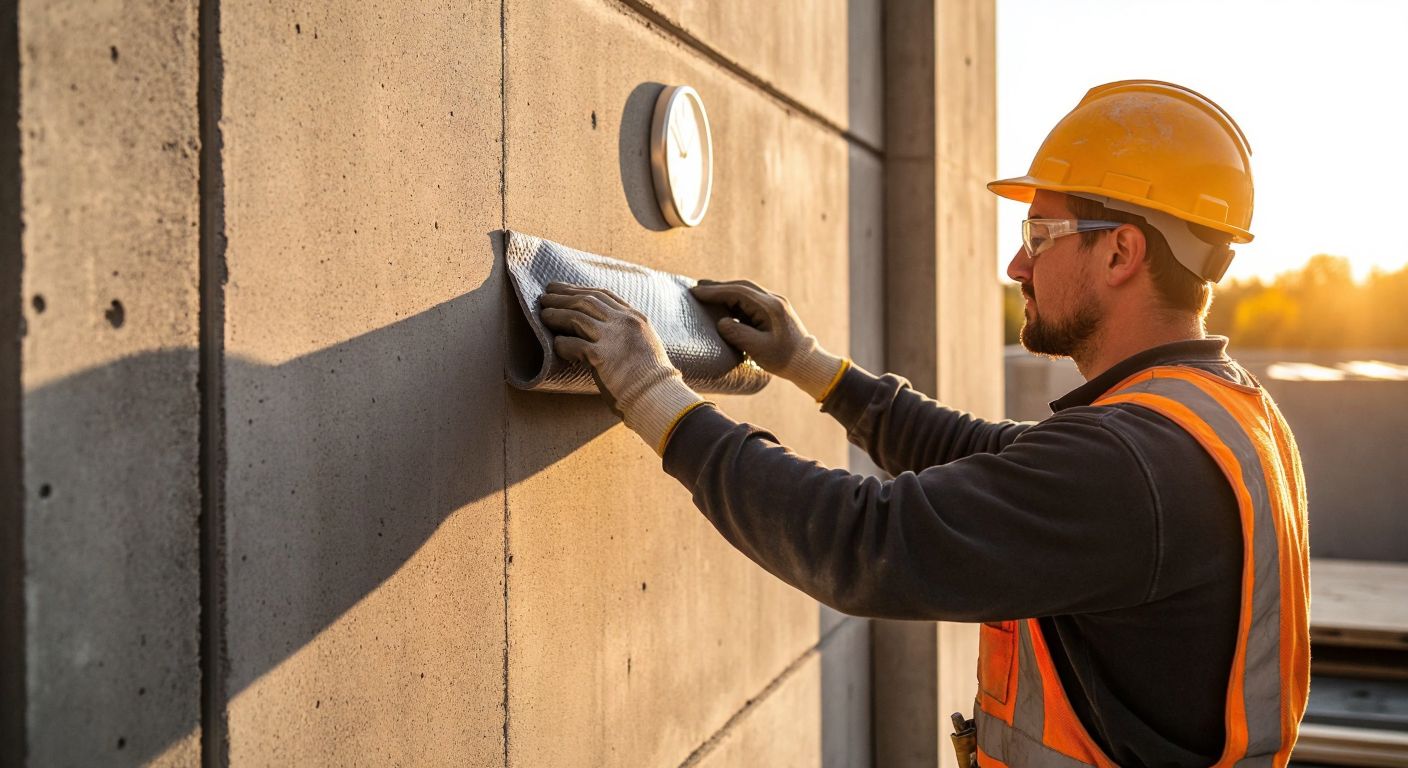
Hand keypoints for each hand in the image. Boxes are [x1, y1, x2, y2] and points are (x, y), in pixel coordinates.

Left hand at [538, 282, 704, 454]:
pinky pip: (573, 344)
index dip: (580, 289)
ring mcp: (613, 338)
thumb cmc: (651, 378)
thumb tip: (602, 331)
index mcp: (636, 318)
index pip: (603, 295)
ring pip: (576, 317)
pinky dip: (562, 343)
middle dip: (563, 296)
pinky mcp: (602, 356)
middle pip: (587, 300)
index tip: (564, 289)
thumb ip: (627, 333)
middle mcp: (625, 322)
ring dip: (556, 314)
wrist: (658, 397)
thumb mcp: (644, 344)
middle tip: (545, 295)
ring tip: (543, 314)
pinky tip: (556, 344)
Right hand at [690, 279, 845, 400]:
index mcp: (770, 307)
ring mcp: (776, 303)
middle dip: (718, 286)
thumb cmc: (783, 359)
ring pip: (747, 290)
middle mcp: (773, 300)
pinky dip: (735, 298)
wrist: (807, 362)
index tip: (696, 292)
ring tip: (707, 291)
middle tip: (697, 287)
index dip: (715, 291)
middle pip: (742, 286)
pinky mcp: (775, 309)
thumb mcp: (758, 349)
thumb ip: (738, 334)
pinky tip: (724, 302)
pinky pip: (752, 298)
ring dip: (726, 290)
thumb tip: (721, 322)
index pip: (737, 292)